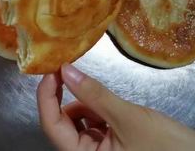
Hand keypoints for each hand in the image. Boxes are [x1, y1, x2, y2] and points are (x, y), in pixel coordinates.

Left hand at [37, 64, 194, 150]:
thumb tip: (66, 71)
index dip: (46, 97)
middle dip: (64, 98)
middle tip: (68, 72)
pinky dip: (95, 109)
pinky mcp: (108, 146)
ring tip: (102, 97)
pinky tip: (107, 105)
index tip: (51, 72)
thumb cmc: (167, 148)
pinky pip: (91, 123)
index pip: (51, 126)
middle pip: (61, 123)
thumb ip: (94, 94)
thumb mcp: (128, 118)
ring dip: (83, 104)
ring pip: (76, 122)